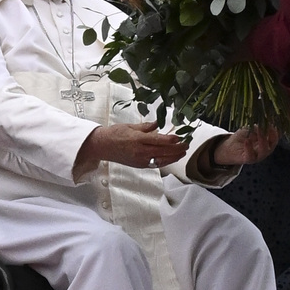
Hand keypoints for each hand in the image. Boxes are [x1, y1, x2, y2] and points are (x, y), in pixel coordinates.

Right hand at [74, 121, 188, 177]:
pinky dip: (166, 161)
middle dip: (176, 148)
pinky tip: (172, 158)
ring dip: (174, 156)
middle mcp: (140, 151)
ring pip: (161, 159)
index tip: (179, 137)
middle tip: (187, 144)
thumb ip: (146, 126)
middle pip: (162, 151)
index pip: (157, 140)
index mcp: (137, 139)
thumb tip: (158, 124)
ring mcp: (140, 160)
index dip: (170, 140)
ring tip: (183, 152)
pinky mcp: (140, 165)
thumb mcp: (130, 126)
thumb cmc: (115, 134)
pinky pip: (156, 164)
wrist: (103, 146)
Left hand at [207, 126, 278, 167]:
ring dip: (262, 141)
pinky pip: (251, 156)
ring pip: (264, 151)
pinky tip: (247, 141)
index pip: (275, 136)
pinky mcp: (248, 160)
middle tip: (267, 125)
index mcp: (267, 142)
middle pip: (273, 143)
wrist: (229, 147)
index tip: (272, 121)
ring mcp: (258, 156)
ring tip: (259, 132)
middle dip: (271, 134)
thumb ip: (258, 126)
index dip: (276, 129)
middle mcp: (265, 150)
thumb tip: (264, 119)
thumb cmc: (243, 137)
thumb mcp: (251, 129)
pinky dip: (249, 149)